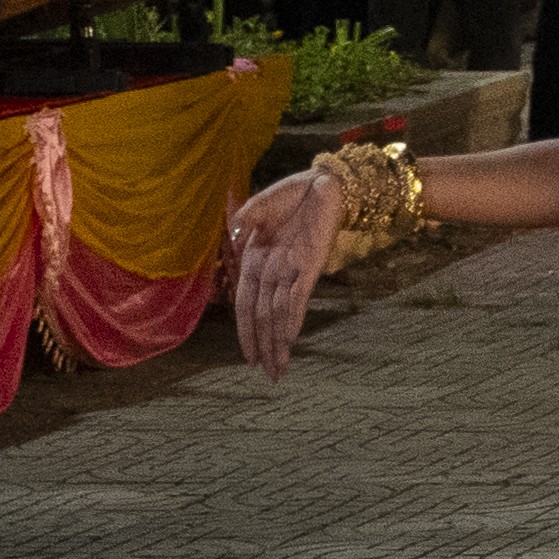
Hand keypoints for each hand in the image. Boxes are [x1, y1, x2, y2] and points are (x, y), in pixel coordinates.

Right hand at [223, 169, 344, 370]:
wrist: (324, 182)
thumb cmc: (291, 193)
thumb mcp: (262, 204)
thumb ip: (248, 216)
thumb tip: (234, 230)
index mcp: (252, 261)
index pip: (244, 305)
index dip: (244, 331)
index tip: (248, 358)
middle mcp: (270, 271)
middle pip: (263, 317)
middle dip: (265, 347)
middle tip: (270, 376)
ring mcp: (291, 270)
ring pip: (280, 313)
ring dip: (279, 341)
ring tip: (280, 368)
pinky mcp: (311, 264)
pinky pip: (299, 296)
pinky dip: (293, 316)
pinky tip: (291, 337)